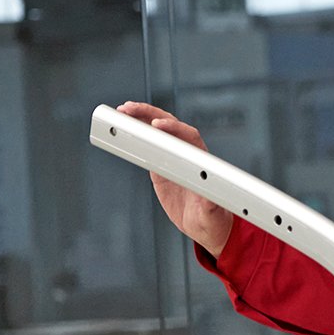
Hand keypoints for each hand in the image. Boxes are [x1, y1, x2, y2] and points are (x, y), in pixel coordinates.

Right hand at [118, 101, 234, 257]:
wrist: (203, 225)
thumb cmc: (213, 219)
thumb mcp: (212, 214)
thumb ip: (209, 206)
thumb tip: (208, 198)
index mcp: (201, 161)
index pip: (189, 136)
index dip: (174, 128)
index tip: (158, 124)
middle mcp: (187, 155)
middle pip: (169, 126)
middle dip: (150, 114)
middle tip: (128, 109)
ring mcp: (172, 158)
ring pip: (156, 132)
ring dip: (140, 119)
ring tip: (120, 112)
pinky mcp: (159, 166)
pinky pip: (147, 146)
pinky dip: (134, 135)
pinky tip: (120, 128)